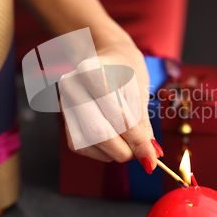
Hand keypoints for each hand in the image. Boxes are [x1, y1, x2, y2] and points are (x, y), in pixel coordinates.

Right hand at [59, 34, 162, 173]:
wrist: (107, 57)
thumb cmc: (126, 71)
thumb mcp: (140, 91)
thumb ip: (143, 124)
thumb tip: (152, 155)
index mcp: (92, 71)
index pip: (117, 116)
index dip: (137, 141)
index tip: (152, 158)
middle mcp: (72, 86)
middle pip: (97, 132)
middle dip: (124, 150)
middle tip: (142, 154)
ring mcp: (64, 102)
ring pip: (85, 142)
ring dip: (112, 152)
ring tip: (129, 144)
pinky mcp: (63, 118)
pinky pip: (80, 145)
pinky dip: (100, 151)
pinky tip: (115, 141)